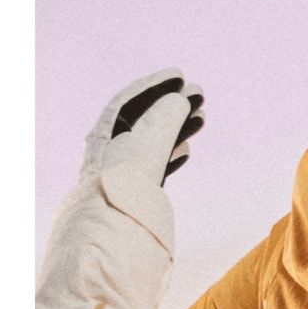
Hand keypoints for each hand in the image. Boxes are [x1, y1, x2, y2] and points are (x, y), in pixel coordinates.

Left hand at [80, 69, 204, 189]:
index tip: (180, 77)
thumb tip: (179, 99)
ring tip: (201, 117)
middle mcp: (111, 148)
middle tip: (199, 93)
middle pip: (145, 118)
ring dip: (178, 126)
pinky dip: (171, 152)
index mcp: (105, 133)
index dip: (156, 85)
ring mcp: (122, 169)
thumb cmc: (124, 186)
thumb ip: (164, 119)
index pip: (130, 100)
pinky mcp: (133, 189)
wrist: (111, 231)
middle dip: (172, 104)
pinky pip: (154, 163)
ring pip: (154, 139)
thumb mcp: (146, 145)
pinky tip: (186, 150)